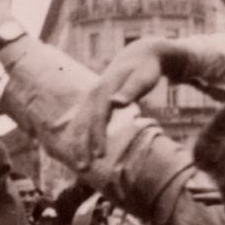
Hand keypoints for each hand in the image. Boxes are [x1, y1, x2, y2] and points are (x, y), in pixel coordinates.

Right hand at [63, 37, 170, 169]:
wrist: (140, 54)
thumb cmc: (146, 68)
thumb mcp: (143, 77)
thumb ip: (130, 90)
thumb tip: (116, 103)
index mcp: (103, 90)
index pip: (98, 117)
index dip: (97, 137)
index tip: (100, 156)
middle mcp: (93, 95)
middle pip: (84, 125)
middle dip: (82, 147)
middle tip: (84, 169)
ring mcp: (91, 99)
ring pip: (80, 125)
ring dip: (78, 146)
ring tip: (81, 167)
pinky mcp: (93, 103)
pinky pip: (83, 123)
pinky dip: (79, 138)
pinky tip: (80, 152)